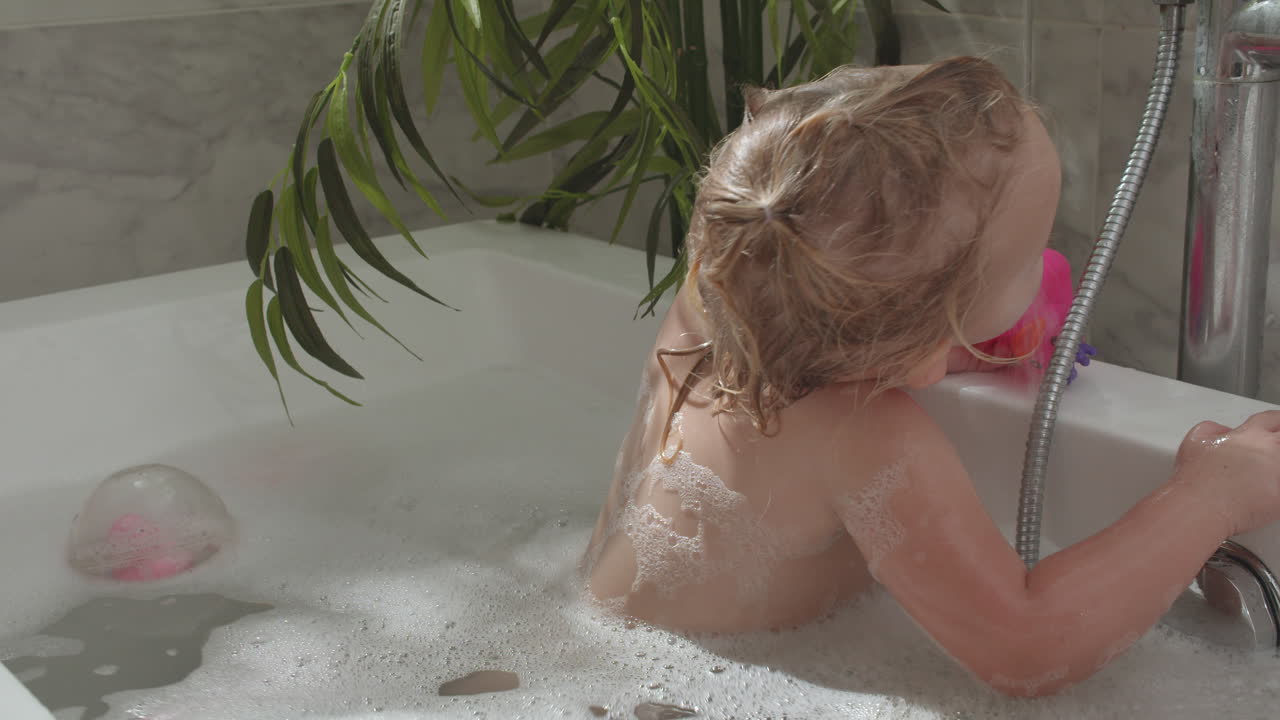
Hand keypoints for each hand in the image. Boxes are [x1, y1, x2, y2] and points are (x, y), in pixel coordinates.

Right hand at [1176, 411, 1279, 534]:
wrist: (1201, 507)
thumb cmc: (1196, 479)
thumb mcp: (1195, 440)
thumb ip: (1213, 429)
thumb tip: (1224, 432)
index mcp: (1251, 435)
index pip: (1273, 419)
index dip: (1275, 423)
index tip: (1275, 428)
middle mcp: (1270, 450)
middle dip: (1279, 439)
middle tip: (1272, 452)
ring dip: (1276, 466)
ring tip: (1267, 473)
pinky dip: (1276, 490)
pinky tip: (1267, 492)